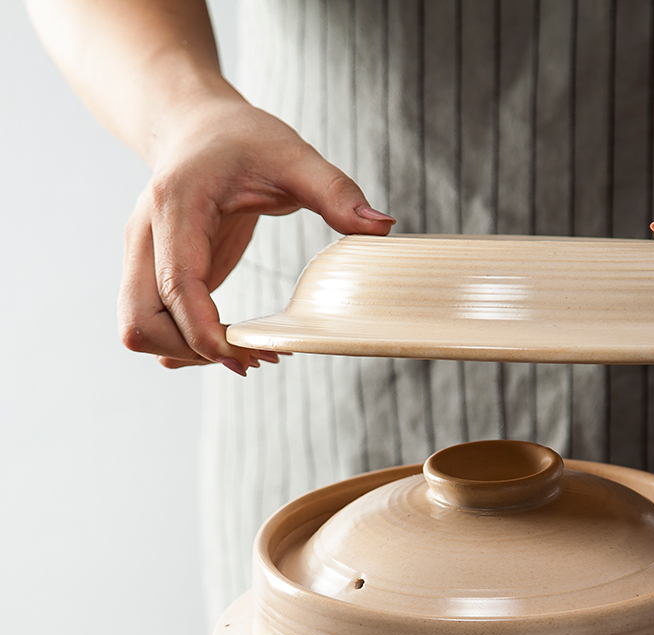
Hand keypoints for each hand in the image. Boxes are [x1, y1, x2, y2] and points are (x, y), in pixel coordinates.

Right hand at [118, 94, 394, 374]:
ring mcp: (145, 259)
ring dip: (187, 352)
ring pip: (140, 329)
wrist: (198, 126)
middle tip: (254, 358)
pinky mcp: (157, 276)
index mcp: (175, 206)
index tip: (249, 356)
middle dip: (194, 351)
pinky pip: (156, 324)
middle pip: (141, 321)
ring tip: (248, 353)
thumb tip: (383, 226)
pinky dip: (186, 343)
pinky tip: (230, 343)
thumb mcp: (293, 155)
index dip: (206, 333)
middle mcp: (145, 237)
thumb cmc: (243, 138)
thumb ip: (335, 191)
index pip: (176, 286)